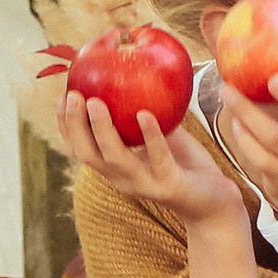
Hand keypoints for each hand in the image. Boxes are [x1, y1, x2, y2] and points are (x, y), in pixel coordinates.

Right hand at [60, 89, 245, 230]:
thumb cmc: (186, 165)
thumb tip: (131, 76)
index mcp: (116, 167)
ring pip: (115, 158)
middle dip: (75, 125)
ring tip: (96, 103)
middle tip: (73, 96)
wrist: (216, 201)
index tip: (61, 97)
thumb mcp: (161, 136)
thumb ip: (143, 114)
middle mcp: (123, 178)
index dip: (66, 126)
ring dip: (102, 129)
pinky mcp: (170, 186)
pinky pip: (159, 159)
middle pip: (87, 154)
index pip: (80, 148)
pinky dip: (150, 136)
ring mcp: (145, 184)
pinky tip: (144, 115)